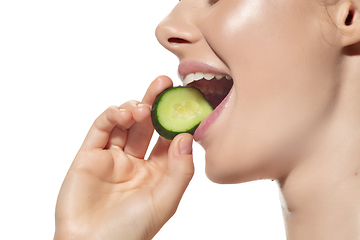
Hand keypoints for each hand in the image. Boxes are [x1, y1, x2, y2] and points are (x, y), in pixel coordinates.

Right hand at [54, 76, 193, 239]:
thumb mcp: (164, 201)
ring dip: (134, 108)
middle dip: (155, 103)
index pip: (169, 138)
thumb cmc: (131, 231)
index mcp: (157, 172)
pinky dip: (111, 115)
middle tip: (164, 82)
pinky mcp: (89, 155)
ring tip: (142, 107)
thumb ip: (180, 170)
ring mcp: (112, 157)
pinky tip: (123, 112)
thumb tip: (187, 138)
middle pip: (147, 125)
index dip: (176, 119)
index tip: (185, 100)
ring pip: (125, 123)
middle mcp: (135, 162)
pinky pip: (101, 129)